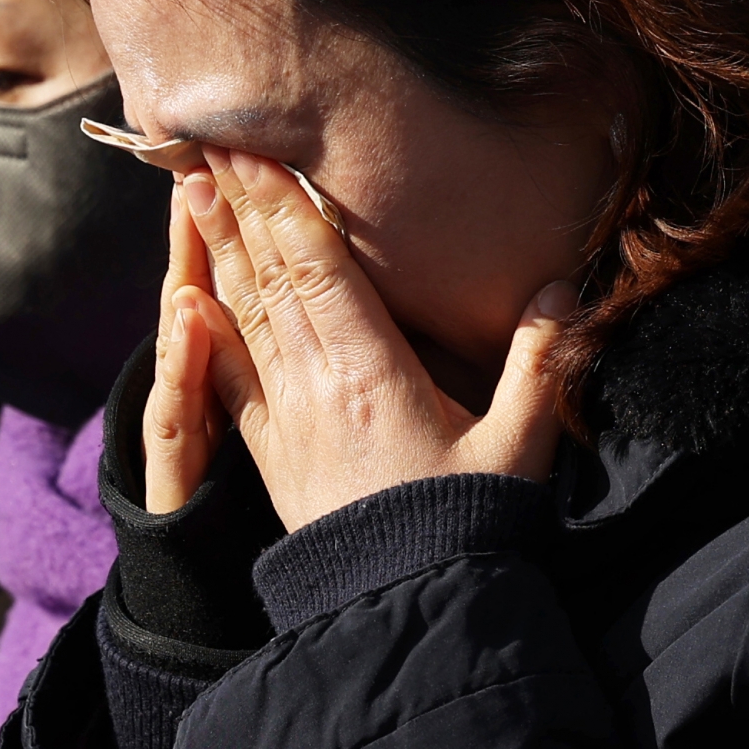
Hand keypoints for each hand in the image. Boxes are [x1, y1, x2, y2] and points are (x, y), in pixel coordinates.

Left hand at [148, 149, 574, 530]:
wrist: (397, 609)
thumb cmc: (462, 528)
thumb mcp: (517, 450)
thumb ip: (541, 368)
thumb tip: (562, 290)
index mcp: (371, 372)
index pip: (318, 267)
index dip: (284, 203)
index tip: (257, 148)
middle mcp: (314, 383)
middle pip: (268, 275)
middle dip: (239, 203)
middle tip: (205, 139)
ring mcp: (284, 416)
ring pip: (242, 313)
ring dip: (216, 247)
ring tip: (191, 188)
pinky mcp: (269, 450)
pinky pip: (226, 376)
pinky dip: (204, 329)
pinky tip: (186, 296)